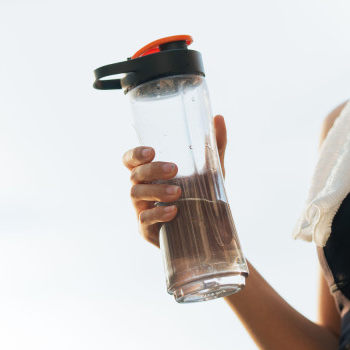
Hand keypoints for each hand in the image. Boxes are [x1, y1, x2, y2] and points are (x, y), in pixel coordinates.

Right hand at [122, 115, 227, 246]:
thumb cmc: (200, 195)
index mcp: (149, 172)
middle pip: (134, 174)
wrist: (205, 231)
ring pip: (137, 195)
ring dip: (156, 191)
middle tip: (174, 169)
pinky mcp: (146, 229)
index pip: (130, 159)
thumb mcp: (210, 170)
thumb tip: (219, 117)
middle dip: (152, 170)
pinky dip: (158, 214)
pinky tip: (174, 211)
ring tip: (178, 192)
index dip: (135, 154)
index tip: (151, 151)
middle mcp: (141, 188)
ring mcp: (141, 209)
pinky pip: (145, 219)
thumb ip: (213, 145)